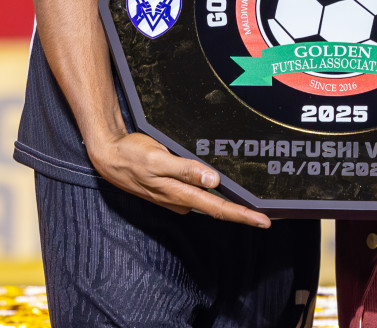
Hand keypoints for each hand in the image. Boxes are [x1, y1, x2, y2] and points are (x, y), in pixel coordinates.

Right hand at [88, 131, 269, 228]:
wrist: (108, 157)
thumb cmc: (132, 155)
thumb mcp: (157, 159)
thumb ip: (185, 169)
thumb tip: (212, 181)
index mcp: (180, 194)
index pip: (218, 207)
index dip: (242, 215)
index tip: (264, 220)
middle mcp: (180, 200)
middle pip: (217, 208)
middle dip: (243, 214)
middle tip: (268, 217)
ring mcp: (175, 197)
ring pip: (208, 202)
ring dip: (229, 204)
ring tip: (252, 204)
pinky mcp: (171, 190)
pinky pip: (197, 194)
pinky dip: (213, 194)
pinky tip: (221, 189)